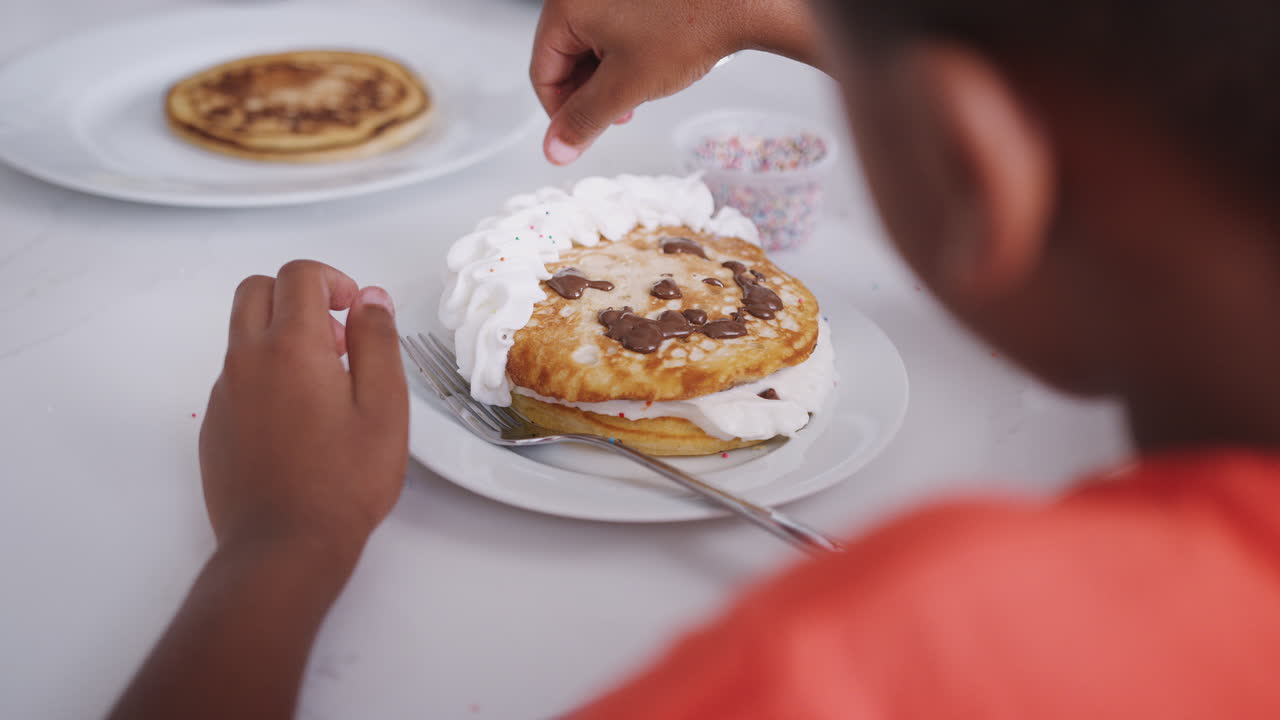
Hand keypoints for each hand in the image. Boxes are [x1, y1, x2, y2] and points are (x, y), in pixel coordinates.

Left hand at [199, 260, 408, 556]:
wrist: (284, 546)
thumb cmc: (344, 481)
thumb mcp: (385, 406)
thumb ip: (378, 341)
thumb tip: (369, 298)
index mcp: (292, 346)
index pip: (299, 275)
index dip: (333, 280)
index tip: (355, 312)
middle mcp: (247, 360)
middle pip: (256, 290)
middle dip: (298, 296)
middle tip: (336, 338)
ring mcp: (224, 394)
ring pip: (243, 335)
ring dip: (281, 336)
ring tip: (324, 387)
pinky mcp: (214, 426)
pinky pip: (236, 378)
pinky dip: (265, 376)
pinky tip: (299, 424)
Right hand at [530, 0, 820, 164]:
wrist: (739, 1)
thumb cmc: (689, 28)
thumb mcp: (626, 87)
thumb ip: (584, 121)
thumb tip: (555, 149)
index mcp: (567, 5)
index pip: (542, 71)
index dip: (560, 113)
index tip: (579, 135)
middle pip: (564, 57)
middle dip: (588, 94)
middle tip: (613, 116)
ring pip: (590, 46)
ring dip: (606, 79)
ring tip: (634, 95)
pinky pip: (611, 28)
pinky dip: (622, 56)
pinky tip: (646, 69)